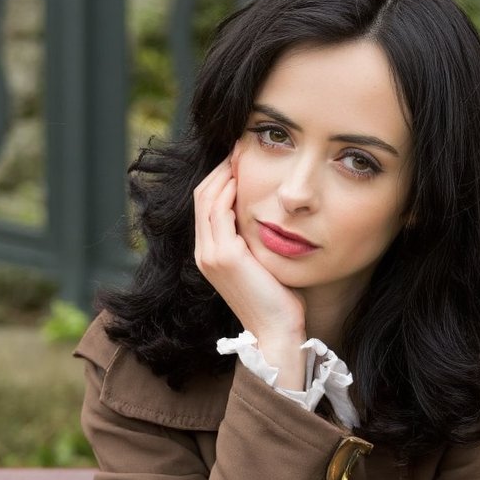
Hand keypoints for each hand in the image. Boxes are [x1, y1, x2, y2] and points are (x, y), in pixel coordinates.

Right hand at [194, 147, 307, 387]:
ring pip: (208, 198)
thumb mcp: (262, 264)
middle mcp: (204, 253)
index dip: (221, 177)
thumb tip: (269, 214)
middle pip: (202, 195)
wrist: (277, 332)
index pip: (206, 204)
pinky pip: (221, 210)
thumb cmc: (277, 301)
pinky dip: (231, 189)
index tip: (241, 158)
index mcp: (210, 255)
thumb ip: (256, 240)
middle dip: (221, 168)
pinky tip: (247, 176)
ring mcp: (211, 254)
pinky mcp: (225, 255)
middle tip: (241, 146)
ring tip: (244, 153)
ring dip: (226, 172)